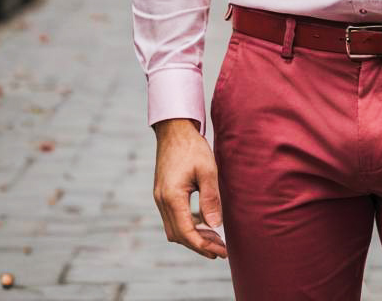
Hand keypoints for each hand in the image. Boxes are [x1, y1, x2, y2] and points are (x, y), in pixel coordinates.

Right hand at [152, 118, 227, 259]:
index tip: (221, 251)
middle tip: (220, 251)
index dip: (204, 245)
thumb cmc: (192, 147)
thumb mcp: (207, 170)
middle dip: (199, 245)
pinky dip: (188, 225)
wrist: (174, 130)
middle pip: (179, 235)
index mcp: (172, 196)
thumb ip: (210, 199)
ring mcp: (160, 197)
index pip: (187, 232)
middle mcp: (162, 200)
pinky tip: (204, 223)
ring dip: (193, 237)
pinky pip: (173, 217)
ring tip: (214, 241)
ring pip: (174, 229)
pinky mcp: (162, 193)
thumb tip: (216, 226)